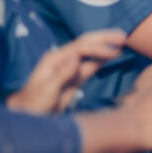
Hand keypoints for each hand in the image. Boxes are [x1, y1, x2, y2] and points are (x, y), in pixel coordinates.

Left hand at [7, 29, 125, 112]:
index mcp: (54, 60)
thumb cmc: (34, 104)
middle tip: (123, 35)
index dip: (98, 48)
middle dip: (104, 38)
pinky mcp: (73, 78)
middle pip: (85, 43)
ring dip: (105, 46)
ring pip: (89, 52)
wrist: (28, 117)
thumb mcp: (47, 91)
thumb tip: (76, 57)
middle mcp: (62, 60)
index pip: (80, 48)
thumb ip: (62, 74)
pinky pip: (90, 64)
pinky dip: (102, 58)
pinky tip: (112, 55)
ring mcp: (68, 68)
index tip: (115, 51)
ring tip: (122, 41)